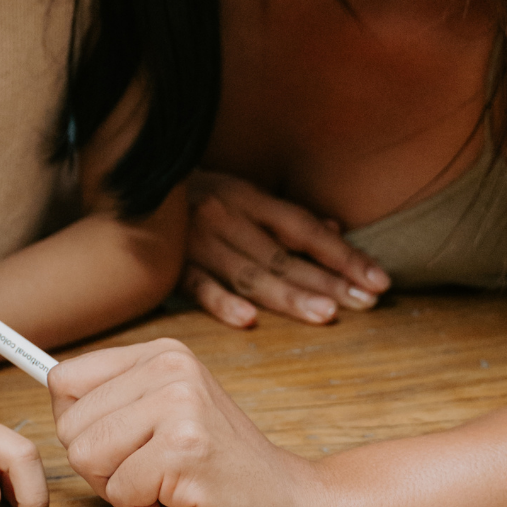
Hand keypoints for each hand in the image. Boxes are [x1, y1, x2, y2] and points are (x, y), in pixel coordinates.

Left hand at [49, 337, 325, 506]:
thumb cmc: (222, 476)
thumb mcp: (165, 419)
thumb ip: (113, 402)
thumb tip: (45, 383)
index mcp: (162, 354)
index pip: (63, 381)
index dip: (81, 429)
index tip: (126, 448)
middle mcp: (171, 369)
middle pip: (69, 427)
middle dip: (104, 470)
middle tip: (161, 476)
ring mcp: (180, 408)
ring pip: (87, 460)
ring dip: (126, 496)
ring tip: (175, 491)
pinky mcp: (185, 453)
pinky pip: (121, 496)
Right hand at [184, 171, 389, 327]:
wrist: (127, 187)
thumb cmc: (192, 195)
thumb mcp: (240, 192)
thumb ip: (283, 217)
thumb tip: (334, 231)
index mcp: (246, 198)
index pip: (304, 230)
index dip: (343, 255)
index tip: (379, 281)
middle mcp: (225, 218)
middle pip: (284, 257)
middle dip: (327, 282)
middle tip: (364, 305)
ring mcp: (197, 244)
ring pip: (251, 275)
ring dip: (289, 296)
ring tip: (325, 314)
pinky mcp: (170, 268)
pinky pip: (198, 287)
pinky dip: (221, 302)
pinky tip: (247, 320)